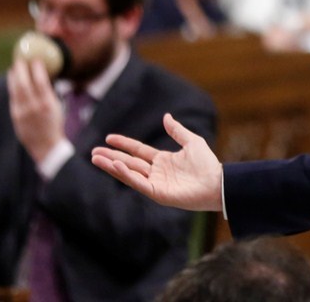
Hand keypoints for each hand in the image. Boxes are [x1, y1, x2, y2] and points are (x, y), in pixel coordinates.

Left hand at [7, 58, 64, 162]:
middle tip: (21, 59)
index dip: (37, 69)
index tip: (36, 60)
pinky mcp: (16, 116)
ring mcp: (23, 112)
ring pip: (16, 90)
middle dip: (22, 70)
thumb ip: (48, 92)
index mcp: (48, 103)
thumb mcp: (57, 107)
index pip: (41, 81)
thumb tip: (43, 75)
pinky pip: (13, 97)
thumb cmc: (54, 123)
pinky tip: (13, 80)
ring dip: (14, 77)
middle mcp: (35, 107)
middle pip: (25, 84)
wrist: (46, 144)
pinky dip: (12, 87)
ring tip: (15, 67)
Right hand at [91, 113, 222, 211]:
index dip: (124, 144)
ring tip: (96, 158)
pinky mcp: (156, 192)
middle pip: (128, 162)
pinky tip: (114, 165)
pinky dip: (126, 174)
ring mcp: (155, 183)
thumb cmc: (207, 164)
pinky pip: (138, 182)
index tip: (109, 137)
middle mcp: (156, 172)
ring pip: (129, 172)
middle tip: (93, 152)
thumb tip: (166, 116)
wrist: (217, 182)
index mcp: (163, 160)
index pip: (138, 150)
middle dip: (111, 156)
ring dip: (112, 166)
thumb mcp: (191, 142)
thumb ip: (177, 131)